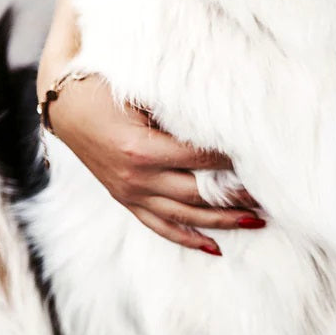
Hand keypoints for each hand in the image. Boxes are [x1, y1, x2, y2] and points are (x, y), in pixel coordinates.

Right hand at [47, 75, 261, 254]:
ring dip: (223, 222)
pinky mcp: (125, 200)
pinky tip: (215, 247)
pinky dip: (188, 238)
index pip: (201, 160)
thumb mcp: (139, 91)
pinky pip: (160, 227)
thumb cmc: (104, 87)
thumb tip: (223, 116)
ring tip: (257, 222)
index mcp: (141, 150)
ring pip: (185, 217)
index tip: (260, 159)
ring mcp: (130, 194)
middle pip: (199, 194)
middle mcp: (136, 179)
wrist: (64, 105)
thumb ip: (177, 108)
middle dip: (237, 197)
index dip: (232, 160)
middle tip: (272, 197)